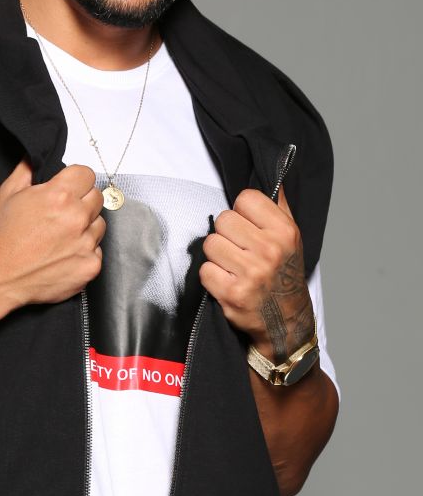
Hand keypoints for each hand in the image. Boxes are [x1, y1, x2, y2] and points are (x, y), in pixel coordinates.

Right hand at [0, 160, 105, 309]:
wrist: (0, 276)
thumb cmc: (3, 237)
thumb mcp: (8, 193)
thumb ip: (27, 169)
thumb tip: (35, 157)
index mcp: (60, 195)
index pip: (87, 174)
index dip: (76, 180)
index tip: (69, 188)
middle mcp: (77, 218)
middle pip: (97, 197)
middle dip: (82, 202)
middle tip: (62, 214)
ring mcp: (86, 243)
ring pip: (99, 224)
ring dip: (86, 227)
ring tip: (62, 236)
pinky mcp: (90, 265)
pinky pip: (97, 251)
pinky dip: (84, 252)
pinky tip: (64, 253)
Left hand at [199, 185, 314, 362]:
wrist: (286, 322)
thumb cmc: (285, 274)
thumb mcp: (291, 236)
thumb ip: (278, 204)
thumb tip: (272, 173)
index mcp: (285, 231)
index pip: (245, 198)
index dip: (242, 212)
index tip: (249, 227)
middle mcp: (270, 251)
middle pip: (223, 219)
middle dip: (227, 234)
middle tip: (239, 250)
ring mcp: (251, 273)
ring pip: (211, 243)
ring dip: (217, 256)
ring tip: (233, 266)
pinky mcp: (232, 294)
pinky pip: (204, 270)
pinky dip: (211, 277)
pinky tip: (227, 282)